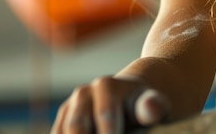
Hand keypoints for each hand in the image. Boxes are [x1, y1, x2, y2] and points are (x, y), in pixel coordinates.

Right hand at [51, 75, 171, 132]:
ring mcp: (69, 107)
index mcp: (106, 85)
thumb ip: (153, 108)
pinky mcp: (61, 123)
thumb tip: (151, 108)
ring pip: (63, 132)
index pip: (105, 116)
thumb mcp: (154, 107)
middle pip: (77, 126)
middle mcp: (83, 93)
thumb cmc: (142, 109)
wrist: (126, 102)